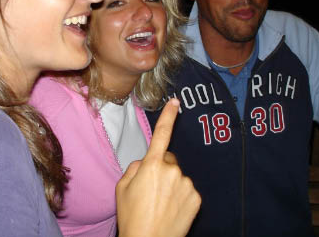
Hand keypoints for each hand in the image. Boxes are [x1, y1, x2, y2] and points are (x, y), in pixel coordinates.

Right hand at [116, 98, 200, 236]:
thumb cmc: (132, 217)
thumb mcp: (122, 188)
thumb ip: (135, 168)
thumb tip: (145, 162)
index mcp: (151, 165)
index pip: (162, 134)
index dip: (169, 116)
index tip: (176, 101)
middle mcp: (172, 170)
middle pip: (167, 160)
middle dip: (161, 168)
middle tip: (150, 190)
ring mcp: (186, 184)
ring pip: (178, 176)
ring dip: (171, 184)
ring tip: (159, 204)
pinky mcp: (196, 198)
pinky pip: (187, 189)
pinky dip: (180, 196)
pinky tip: (171, 209)